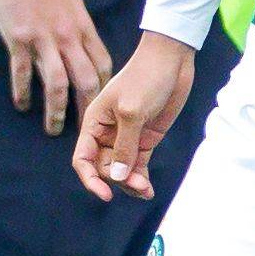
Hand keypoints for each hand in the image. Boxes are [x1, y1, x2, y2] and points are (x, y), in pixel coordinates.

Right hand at [0, 0, 111, 134]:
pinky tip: (22, 105)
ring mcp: (42, 40)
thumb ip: (80, 26)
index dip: (105, 88)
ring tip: (54, 129)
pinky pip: (22, 72)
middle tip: (87, 131)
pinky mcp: (18, 39)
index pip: (102, 64)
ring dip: (56, 111)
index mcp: (83, 27)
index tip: (103, 105)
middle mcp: (67, 37)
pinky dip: (22, 91)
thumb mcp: (74, 0)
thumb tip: (85, 47)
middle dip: (88, 109)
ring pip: (56, 83)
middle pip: (85, 80)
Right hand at [72, 33, 194, 200]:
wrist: (171, 61)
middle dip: (118, 181)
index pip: (83, 158)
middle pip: (103, 168)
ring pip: (121, 170)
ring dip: (131, 184)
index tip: (105, 194)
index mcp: (94, 123)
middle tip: (140, 184)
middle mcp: (106, 133)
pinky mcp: (144, 139)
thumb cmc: (145, 78)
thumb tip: (116, 177)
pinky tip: (148, 190)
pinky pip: (137, 166)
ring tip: (146, 189)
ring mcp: (126, 137)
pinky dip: (141, 179)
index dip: (90, 179)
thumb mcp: (132, 112)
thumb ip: (124, 147)